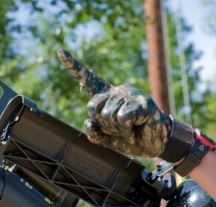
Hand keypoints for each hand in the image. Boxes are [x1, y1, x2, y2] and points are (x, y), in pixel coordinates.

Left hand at [57, 49, 171, 157]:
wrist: (156, 144)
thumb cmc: (133, 138)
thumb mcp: (109, 140)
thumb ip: (95, 134)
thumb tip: (88, 122)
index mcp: (108, 97)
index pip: (88, 79)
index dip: (74, 66)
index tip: (59, 52)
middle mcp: (117, 92)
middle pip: (93, 107)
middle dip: (103, 124)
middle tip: (120, 130)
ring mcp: (130, 95)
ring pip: (107, 114)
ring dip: (118, 130)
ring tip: (130, 131)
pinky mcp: (141, 103)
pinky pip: (122, 118)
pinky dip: (126, 131)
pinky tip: (135, 132)